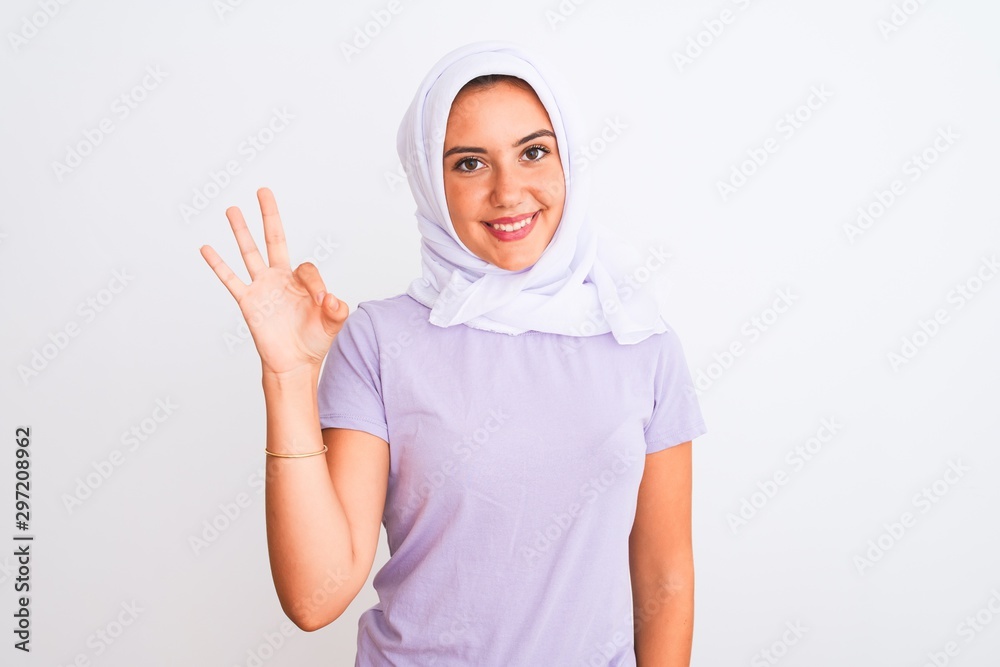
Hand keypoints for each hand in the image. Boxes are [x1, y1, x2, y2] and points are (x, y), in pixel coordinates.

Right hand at [199, 187, 347, 376]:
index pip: (307, 268)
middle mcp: (281, 279)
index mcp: (302, 282)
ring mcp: (263, 288)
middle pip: (274, 239)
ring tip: (232, 209)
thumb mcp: (333, 324)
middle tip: (263, 191)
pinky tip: (207, 248)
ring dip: (241, 231)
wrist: (294, 363)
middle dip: (269, 216)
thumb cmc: (314, 342)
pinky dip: (219, 265)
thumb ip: (337, 310)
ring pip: (250, 253)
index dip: (315, 284)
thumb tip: (330, 299)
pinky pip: (231, 280)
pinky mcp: (249, 302)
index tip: (322, 302)